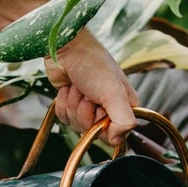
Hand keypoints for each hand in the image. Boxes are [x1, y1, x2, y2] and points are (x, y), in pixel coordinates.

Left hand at [45, 29, 138, 145]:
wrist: (66, 47)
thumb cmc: (93, 64)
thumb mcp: (114, 92)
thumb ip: (124, 119)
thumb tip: (119, 140)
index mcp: (124, 107)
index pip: (114, 136)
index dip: (103, 127)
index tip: (101, 109)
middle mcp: (108, 109)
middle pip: (94, 132)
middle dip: (85, 112)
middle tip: (88, 94)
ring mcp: (88, 107)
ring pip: (77, 125)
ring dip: (73, 105)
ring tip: (78, 87)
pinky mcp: (71, 104)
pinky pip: (64, 118)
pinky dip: (63, 104)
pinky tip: (68, 89)